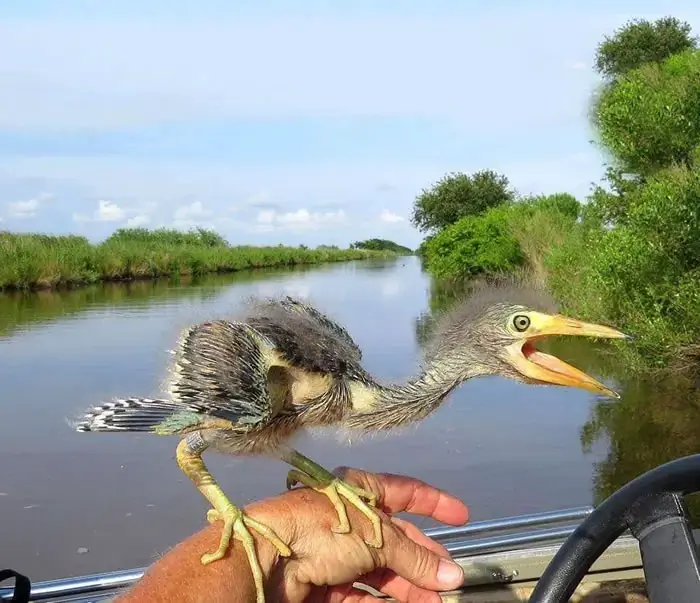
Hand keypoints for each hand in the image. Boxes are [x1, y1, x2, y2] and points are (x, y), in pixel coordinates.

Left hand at [248, 467, 468, 602]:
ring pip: (382, 570)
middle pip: (397, 539)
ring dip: (409, 587)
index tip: (461, 517)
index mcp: (361, 491)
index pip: (406, 491)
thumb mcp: (377, 538)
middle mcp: (350, 518)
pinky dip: (385, 601)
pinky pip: (363, 593)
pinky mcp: (325, 582)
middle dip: (424, 561)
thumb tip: (454, 574)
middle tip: (449, 583)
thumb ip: (415, 558)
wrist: (268, 558)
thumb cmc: (324, 529)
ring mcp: (337, 552)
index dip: (434, 503)